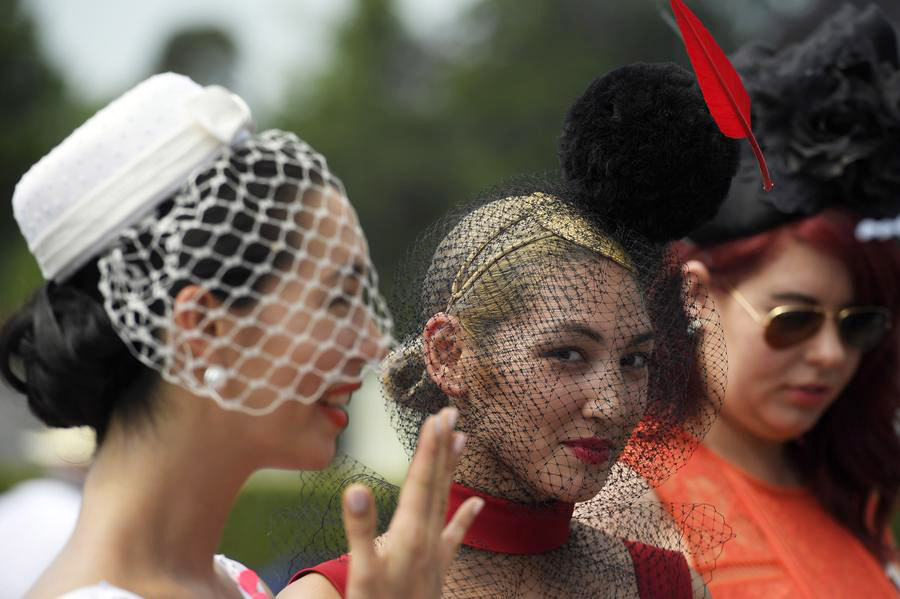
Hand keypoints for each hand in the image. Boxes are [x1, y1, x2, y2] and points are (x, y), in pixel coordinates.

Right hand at [342, 406, 482, 598]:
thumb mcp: (362, 571)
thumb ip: (360, 528)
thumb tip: (355, 486)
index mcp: (410, 532)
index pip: (421, 480)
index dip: (429, 447)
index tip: (436, 417)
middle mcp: (428, 536)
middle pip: (438, 482)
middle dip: (443, 446)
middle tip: (451, 412)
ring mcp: (436, 551)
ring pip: (446, 500)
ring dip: (453, 469)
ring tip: (464, 439)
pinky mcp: (438, 567)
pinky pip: (454, 535)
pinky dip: (465, 517)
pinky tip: (475, 503)